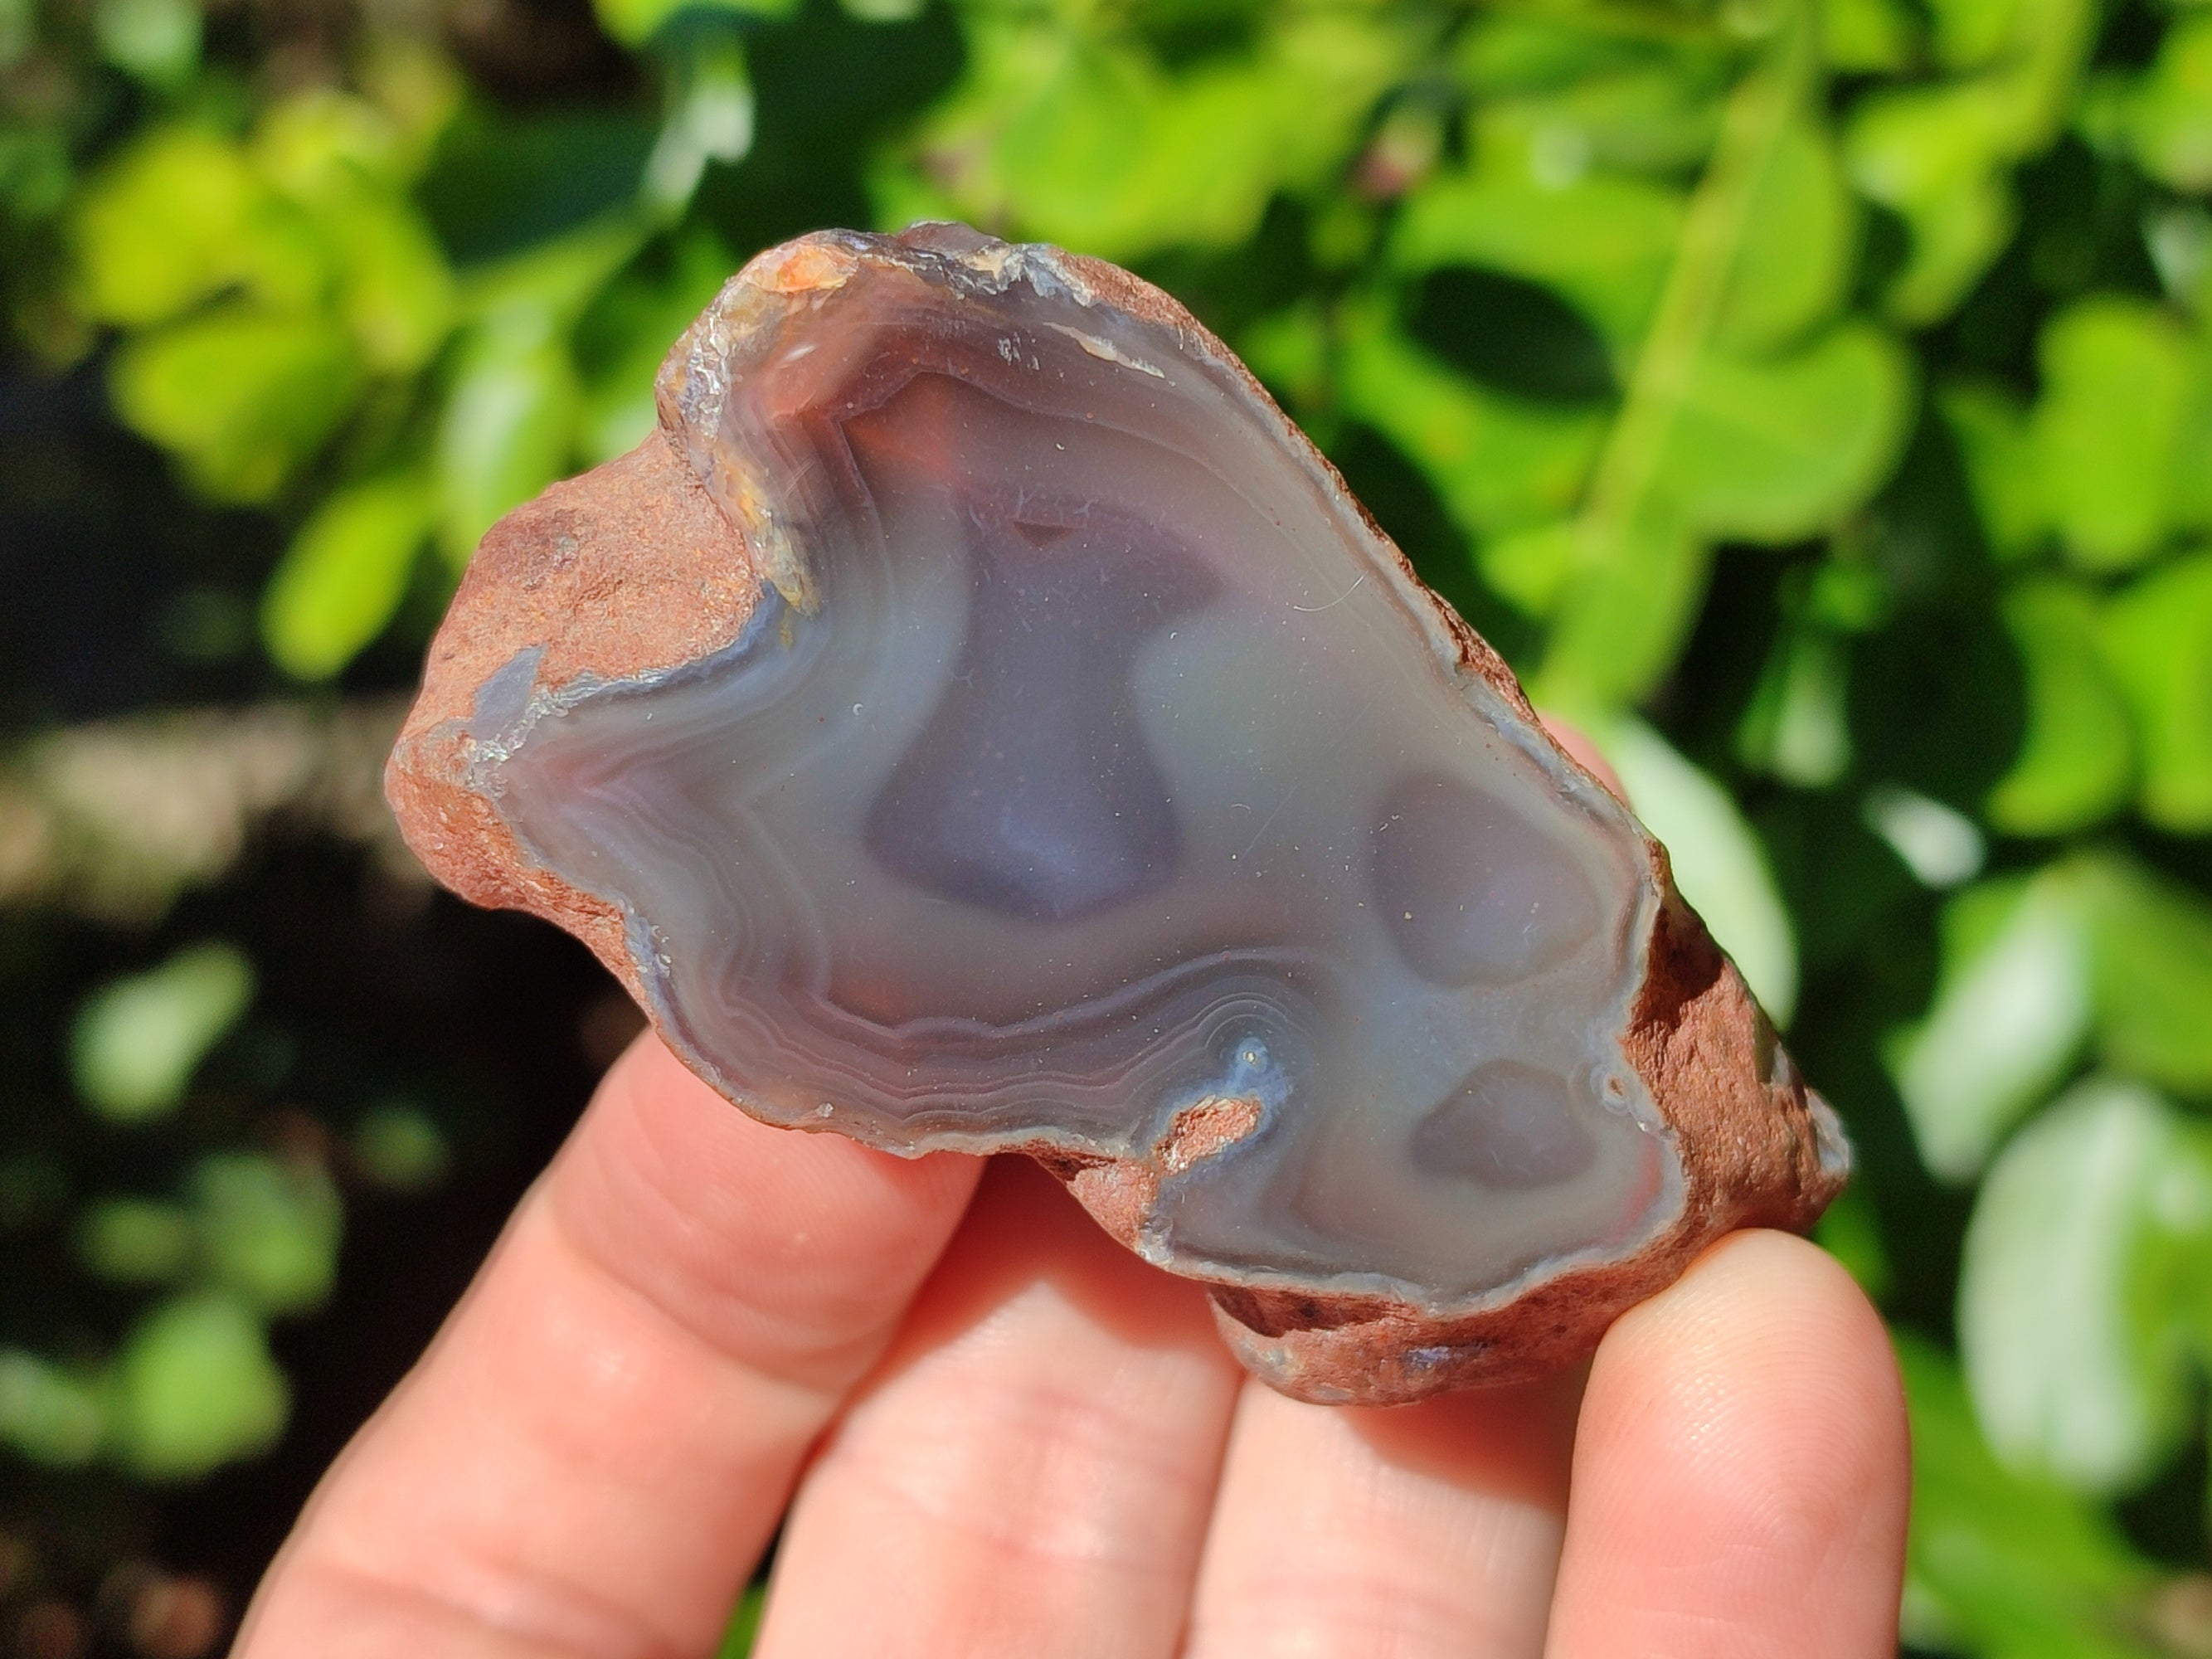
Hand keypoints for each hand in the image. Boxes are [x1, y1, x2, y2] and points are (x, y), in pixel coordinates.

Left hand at [236, 1033, 1907, 1657]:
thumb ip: (540, 1462)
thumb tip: (740, 1054)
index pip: (733, 1387)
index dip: (865, 1124)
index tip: (989, 855)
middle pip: (1116, 1442)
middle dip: (1239, 1162)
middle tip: (1358, 870)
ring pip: (1410, 1582)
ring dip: (1540, 1334)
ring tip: (1633, 1066)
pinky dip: (1735, 1617)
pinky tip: (1787, 1366)